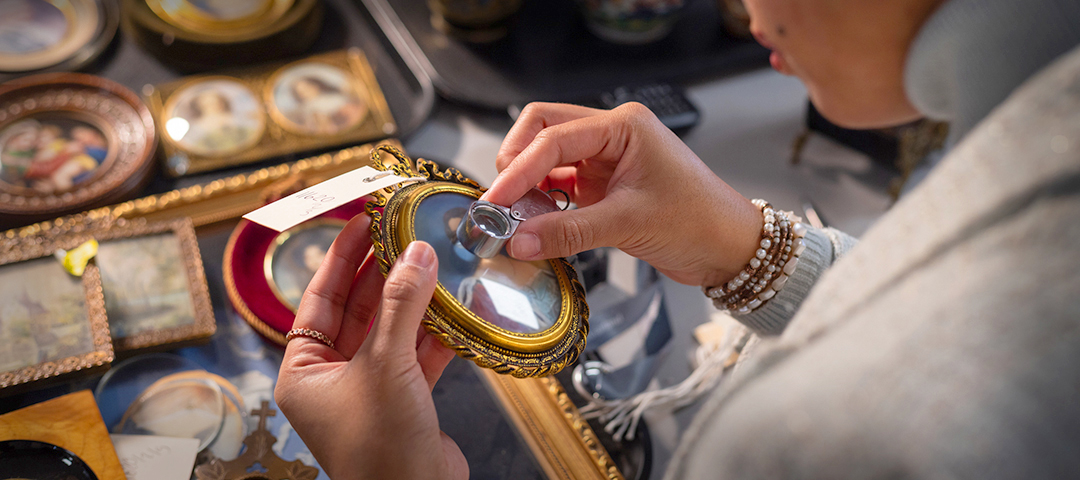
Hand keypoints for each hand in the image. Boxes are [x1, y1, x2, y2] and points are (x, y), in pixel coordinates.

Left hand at [275, 215, 466, 479]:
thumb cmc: (381, 450)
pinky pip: (417, 355)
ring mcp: (370, 390)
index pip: (319, 298)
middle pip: (357, 310)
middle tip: (402, 232)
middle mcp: (332, 379)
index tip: (361, 221)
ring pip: (391, 330)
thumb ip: (402, 305)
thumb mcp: (385, 366)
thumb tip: (416, 254)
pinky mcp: (405, 401)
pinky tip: (454, 307)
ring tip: (434, 261)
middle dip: (383, 273)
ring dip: (415, 300)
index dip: (341, 257)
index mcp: (304, 372)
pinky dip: (436, 333)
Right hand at [481, 102, 761, 286]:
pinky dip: (542, 200)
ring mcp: (606, 158)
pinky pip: (559, 182)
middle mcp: (612, 133)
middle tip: (501, 202)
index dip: (518, 169)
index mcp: (623, 126)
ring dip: (527, 183)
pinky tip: (535, 221)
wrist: (731, 247)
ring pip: (547, 156)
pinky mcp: (603, 183)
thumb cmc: (699, 221)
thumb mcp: (628, 225)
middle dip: (516, 163)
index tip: (495, 201)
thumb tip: (518, 239)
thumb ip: (568, 231)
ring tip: (517, 216)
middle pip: (542, 130)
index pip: (553, 137)